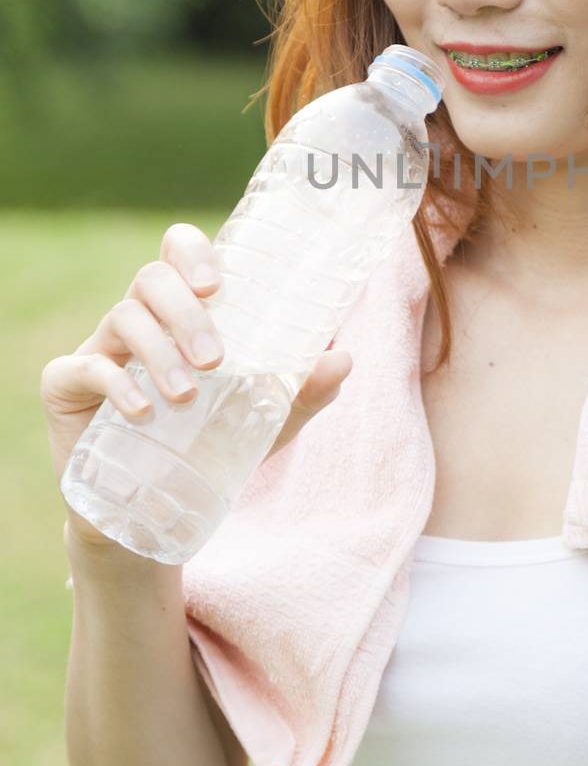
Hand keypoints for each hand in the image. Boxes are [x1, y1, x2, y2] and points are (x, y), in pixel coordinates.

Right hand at [41, 221, 352, 555]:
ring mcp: (98, 348)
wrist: (148, 514)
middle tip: (216, 359)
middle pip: (150, 279)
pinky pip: (83, 367)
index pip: (178, 251)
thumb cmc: (208, 447)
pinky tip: (144, 412)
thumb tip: (343, 357)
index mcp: (182, 311)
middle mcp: (139, 319)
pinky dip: (116, 385)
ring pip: (122, 316)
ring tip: (188, 396)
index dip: (192, 252)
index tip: (216, 285)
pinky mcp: (65, 386)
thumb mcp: (264, 422)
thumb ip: (304, 391)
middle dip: (185, 313)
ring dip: (159, 351)